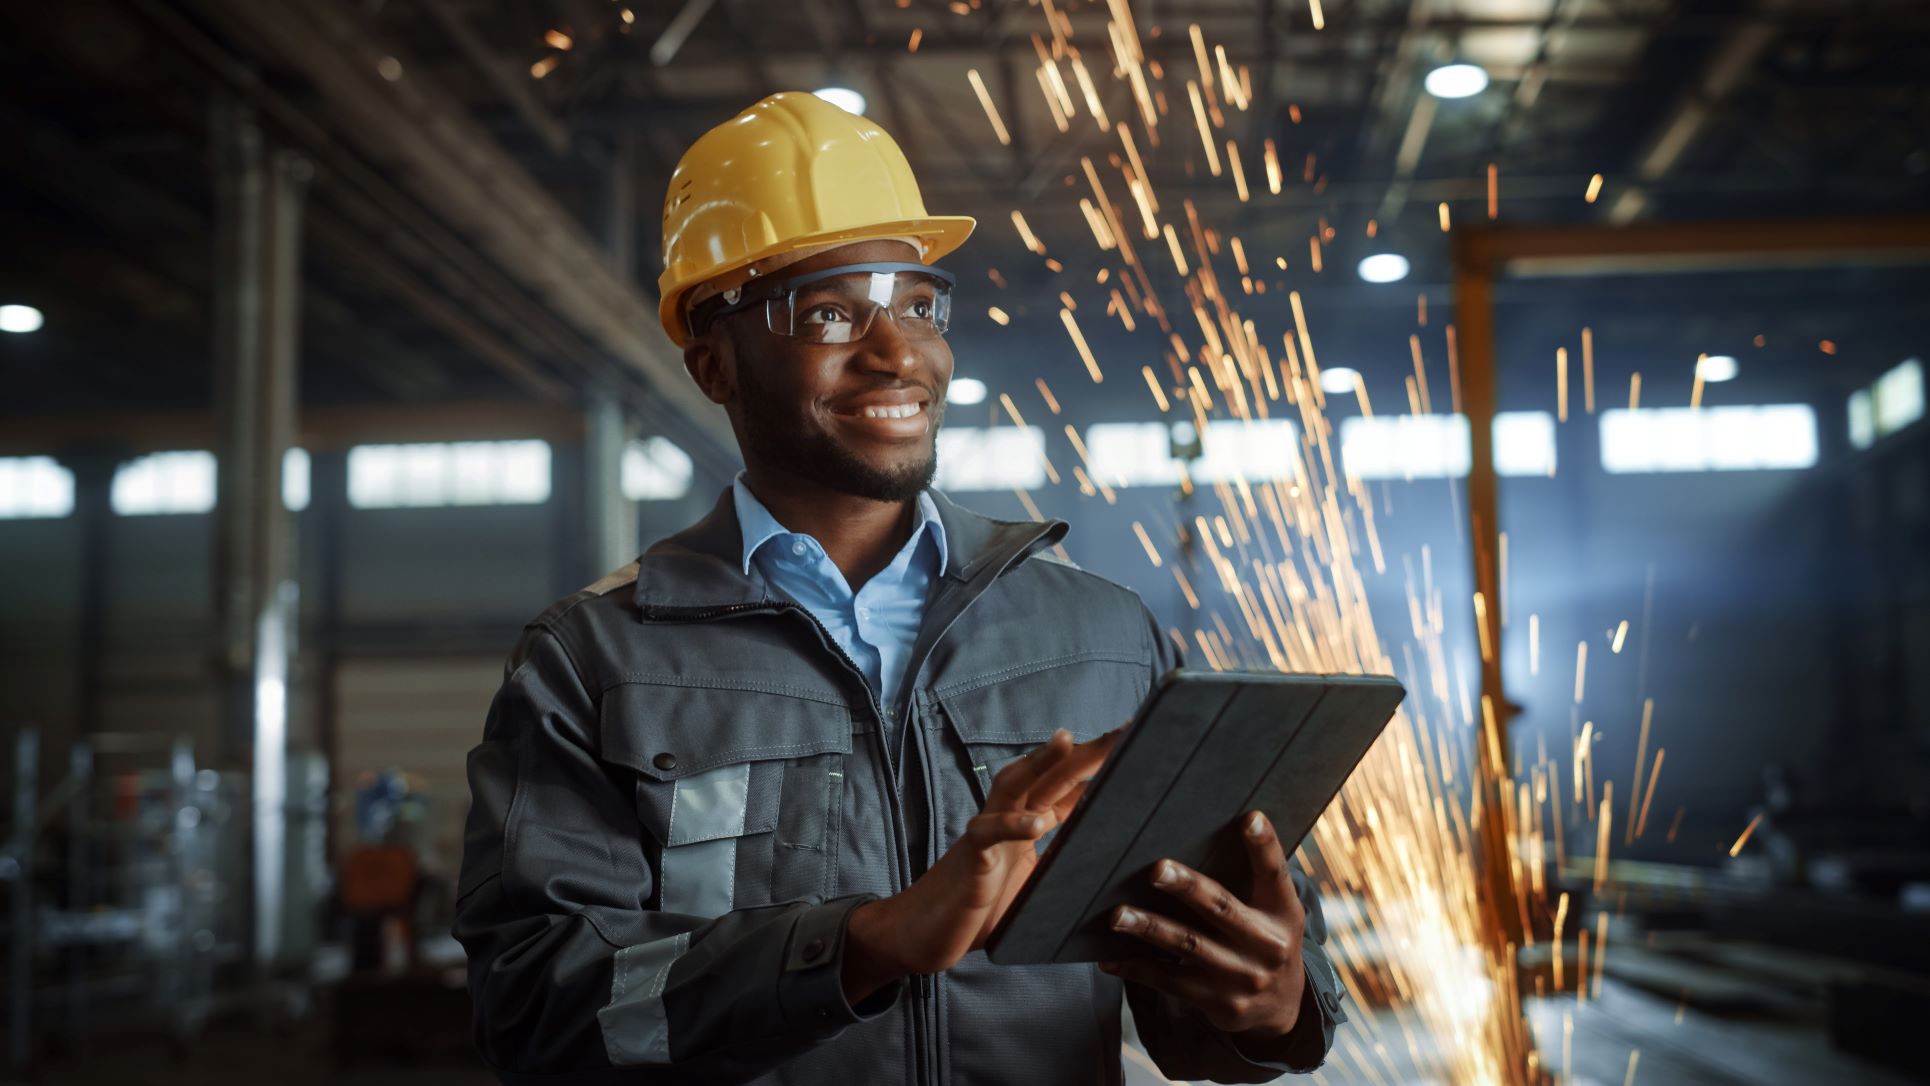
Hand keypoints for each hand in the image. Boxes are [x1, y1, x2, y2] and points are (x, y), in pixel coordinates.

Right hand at [843, 727, 1120, 1001]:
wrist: (922, 933)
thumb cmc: (978, 911)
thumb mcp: (1034, 887)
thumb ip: (1061, 866)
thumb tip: (1106, 860)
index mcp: (1028, 825)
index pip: (1070, 787)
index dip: (1100, 767)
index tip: (1134, 743)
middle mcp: (1009, 819)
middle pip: (1050, 775)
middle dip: (1086, 752)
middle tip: (1125, 729)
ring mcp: (988, 834)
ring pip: (1014, 786)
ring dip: (1040, 762)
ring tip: (1069, 741)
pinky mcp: (970, 857)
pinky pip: (988, 833)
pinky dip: (1012, 825)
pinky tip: (1038, 823)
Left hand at [1097, 811, 1309, 1040]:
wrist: (1282, 1006)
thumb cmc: (1266, 940)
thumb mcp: (1275, 911)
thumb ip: (1253, 879)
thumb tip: (1207, 834)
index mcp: (1282, 912)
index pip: (1274, 874)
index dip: (1264, 845)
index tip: (1249, 818)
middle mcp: (1267, 945)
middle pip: (1221, 909)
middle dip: (1187, 888)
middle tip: (1156, 869)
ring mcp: (1242, 976)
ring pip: (1188, 946)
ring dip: (1149, 929)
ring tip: (1118, 915)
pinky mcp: (1219, 1003)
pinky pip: (1171, 982)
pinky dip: (1137, 968)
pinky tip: (1111, 958)